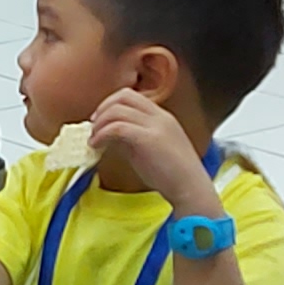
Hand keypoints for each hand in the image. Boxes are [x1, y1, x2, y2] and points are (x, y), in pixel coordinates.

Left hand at [81, 83, 217, 210]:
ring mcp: (155, 126)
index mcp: (161, 116)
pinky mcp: (149, 139)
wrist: (190, 188)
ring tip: (94, 140)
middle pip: (124, 96)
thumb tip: (108, 133)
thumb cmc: (172, 174)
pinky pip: (118, 127)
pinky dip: (102, 134)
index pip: (131, 96)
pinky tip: (97, 146)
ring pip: (118, 110)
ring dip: (100, 123)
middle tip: (93, 126)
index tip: (99, 120)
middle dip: (103, 108)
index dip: (110, 104)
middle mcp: (159, 116)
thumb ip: (132, 136)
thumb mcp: (150, 148)